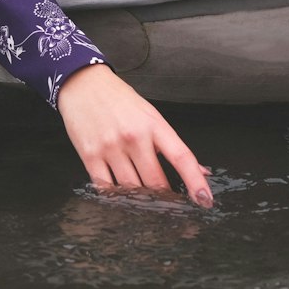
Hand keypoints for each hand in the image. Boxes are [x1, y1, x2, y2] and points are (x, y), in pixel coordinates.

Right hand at [57, 63, 213, 205]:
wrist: (84, 84)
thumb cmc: (120, 99)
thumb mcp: (150, 114)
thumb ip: (171, 144)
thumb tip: (200, 170)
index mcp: (154, 124)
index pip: (182, 157)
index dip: (196, 181)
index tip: (205, 200)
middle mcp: (134, 136)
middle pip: (156, 181)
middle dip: (164, 197)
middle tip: (168, 204)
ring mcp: (111, 147)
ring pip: (132, 189)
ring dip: (140, 200)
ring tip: (143, 200)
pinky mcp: (90, 156)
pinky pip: (106, 189)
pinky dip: (116, 197)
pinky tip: (121, 197)